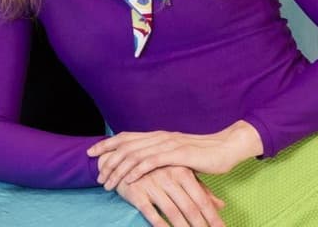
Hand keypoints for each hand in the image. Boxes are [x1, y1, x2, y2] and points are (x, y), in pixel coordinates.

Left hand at [88, 121, 262, 189]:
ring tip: (108, 182)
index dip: (106, 144)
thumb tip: (145, 164)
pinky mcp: (178, 154)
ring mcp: (167, 144)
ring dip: (119, 169)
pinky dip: (137, 170)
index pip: (125, 137)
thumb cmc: (203, 153)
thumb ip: (161, 156)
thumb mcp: (177, 154)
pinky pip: (152, 162)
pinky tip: (128, 180)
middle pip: (125, 145)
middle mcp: (159, 137)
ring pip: (135, 155)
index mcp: (157, 135)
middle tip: (97, 174)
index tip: (91, 152)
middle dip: (107, 159)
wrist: (227, 147)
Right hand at [114, 165, 225, 226]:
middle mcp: (168, 177)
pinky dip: (160, 225)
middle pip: (189, 208)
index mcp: (181, 171)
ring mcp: (152, 184)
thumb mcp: (180, 174)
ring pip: (172, 212)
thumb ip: (201, 189)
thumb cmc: (156, 168)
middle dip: (201, 225)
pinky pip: (150, 212)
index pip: (201, 199)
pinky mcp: (136, 192)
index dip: (212, 217)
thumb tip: (221, 205)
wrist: (121, 158)